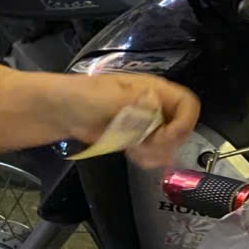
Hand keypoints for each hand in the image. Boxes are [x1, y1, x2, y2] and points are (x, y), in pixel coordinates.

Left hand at [60, 73, 199, 168]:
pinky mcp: (136, 139)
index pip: (188, 105)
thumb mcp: (110, 97)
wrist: (61, 112)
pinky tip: (132, 154)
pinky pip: (153, 152)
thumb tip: (155, 104)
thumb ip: (135, 103)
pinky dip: (148, 158)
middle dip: (166, 143)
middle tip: (144, 147)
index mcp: (155, 90)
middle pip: (181, 128)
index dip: (183, 124)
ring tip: (135, 151)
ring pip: (169, 144)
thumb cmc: (84, 97)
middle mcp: (156, 106)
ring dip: (157, 153)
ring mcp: (147, 124)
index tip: (163, 137)